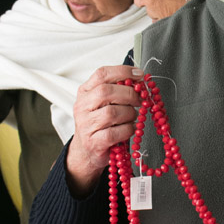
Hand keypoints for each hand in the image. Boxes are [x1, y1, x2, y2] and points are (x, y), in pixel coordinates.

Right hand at [66, 65, 143, 195]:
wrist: (86, 152)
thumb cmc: (99, 125)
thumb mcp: (103, 103)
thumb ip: (117, 90)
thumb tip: (139, 79)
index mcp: (85, 92)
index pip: (102, 74)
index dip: (123, 72)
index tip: (139, 74)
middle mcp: (82, 106)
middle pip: (106, 92)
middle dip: (129, 94)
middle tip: (140, 100)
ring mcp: (86, 125)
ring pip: (112, 113)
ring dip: (129, 114)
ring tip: (131, 118)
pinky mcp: (94, 142)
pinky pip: (115, 132)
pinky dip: (127, 130)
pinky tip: (128, 129)